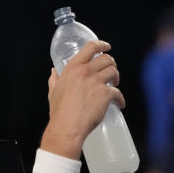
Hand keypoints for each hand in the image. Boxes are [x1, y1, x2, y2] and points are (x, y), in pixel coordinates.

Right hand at [41, 40, 124, 158]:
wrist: (67, 127)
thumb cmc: (60, 112)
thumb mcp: (53, 91)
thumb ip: (54, 79)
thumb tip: (53, 72)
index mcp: (73, 68)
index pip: (90, 47)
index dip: (101, 45)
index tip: (106, 47)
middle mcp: (85, 71)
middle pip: (106, 59)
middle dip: (111, 64)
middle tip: (111, 73)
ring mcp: (96, 82)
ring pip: (114, 71)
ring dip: (116, 78)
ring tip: (114, 85)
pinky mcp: (105, 94)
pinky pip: (118, 93)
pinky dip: (120, 99)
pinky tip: (119, 103)